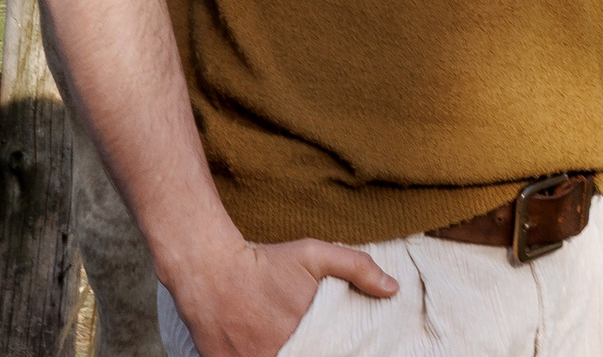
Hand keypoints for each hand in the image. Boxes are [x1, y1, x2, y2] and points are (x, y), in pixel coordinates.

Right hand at [168, 239, 397, 356]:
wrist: (209, 270)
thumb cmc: (264, 263)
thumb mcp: (314, 255)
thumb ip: (356, 268)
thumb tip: (393, 289)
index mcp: (307, 339)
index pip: (330, 352)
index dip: (332, 347)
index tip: (329, 340)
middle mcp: (280, 354)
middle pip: (304, 355)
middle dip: (308, 348)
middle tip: (303, 336)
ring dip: (283, 351)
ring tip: (278, 336)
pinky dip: (256, 356)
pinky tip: (259, 343)